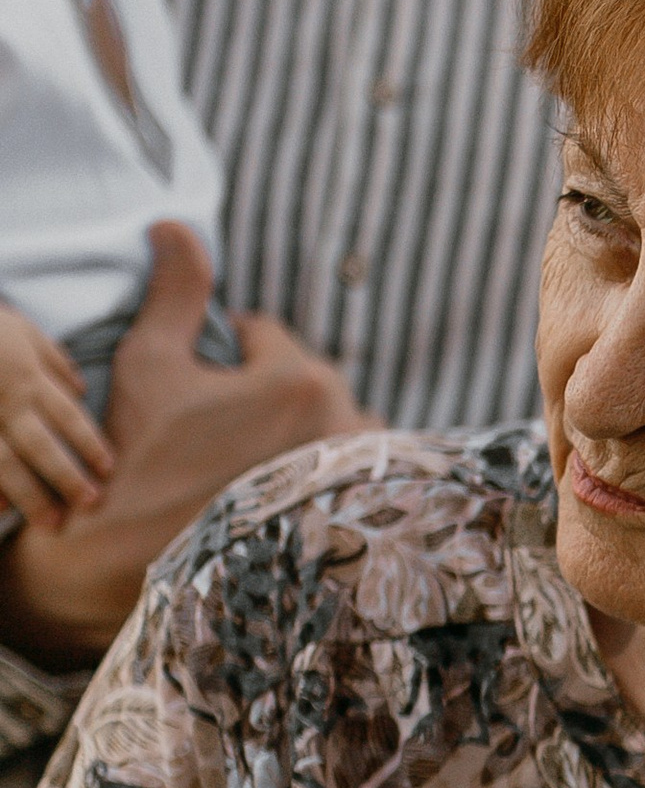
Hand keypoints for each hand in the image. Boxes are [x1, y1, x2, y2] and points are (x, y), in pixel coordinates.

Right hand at [0, 224, 367, 658]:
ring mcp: (359, 479)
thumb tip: (176, 226)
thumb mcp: (150, 364)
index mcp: (301, 378)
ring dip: (308, 436)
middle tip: (220, 437)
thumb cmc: (140, 460)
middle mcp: (346, 423)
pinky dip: (333, 479)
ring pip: (340, 428)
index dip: (227, 358)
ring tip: (254, 470)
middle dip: (268, 397)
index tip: (201, 394)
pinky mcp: (362, 521)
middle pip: (308, 384)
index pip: (269, 338)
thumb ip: (177, 292)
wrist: (138, 561)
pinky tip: (289, 498)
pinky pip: (359, 478)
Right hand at [0, 306, 112, 528]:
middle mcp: (3, 401)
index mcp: (25, 375)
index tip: (108, 470)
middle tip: (91, 504)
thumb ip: (51, 358)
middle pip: (40, 444)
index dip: (89, 443)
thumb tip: (80, 388)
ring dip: (31, 496)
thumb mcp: (19, 329)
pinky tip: (2, 510)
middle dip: (67, 477)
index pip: (66, 414)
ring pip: (5, 462)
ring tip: (52, 523)